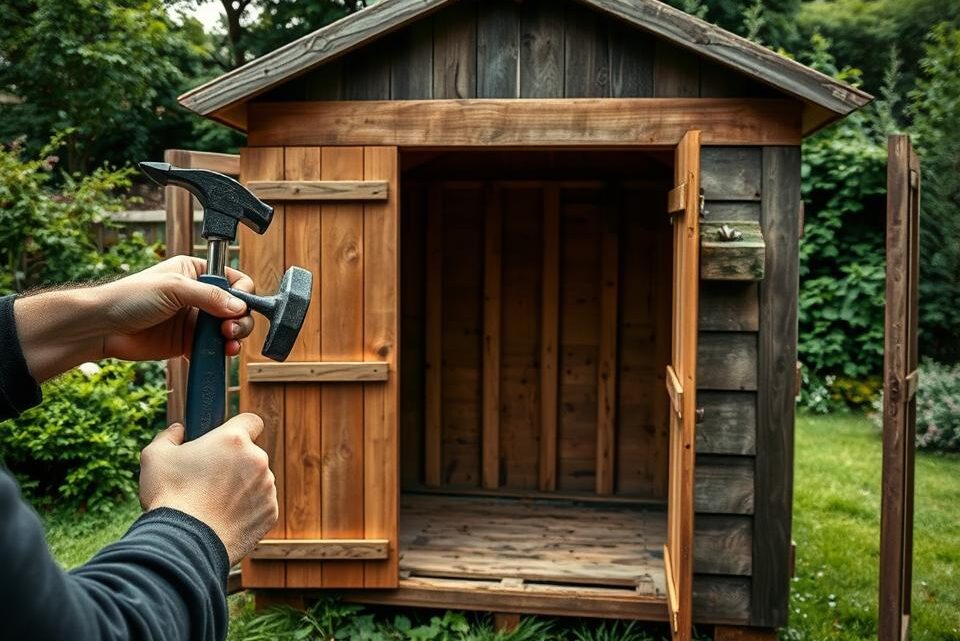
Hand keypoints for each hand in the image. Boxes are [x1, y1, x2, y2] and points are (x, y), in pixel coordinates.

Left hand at [98, 255, 254, 361]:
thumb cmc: (129, 297)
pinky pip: (212, 348)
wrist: (102, 328)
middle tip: (230, 330)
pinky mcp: (187, 343)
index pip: (233, 281)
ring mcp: (194, 321)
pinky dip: (219, 352)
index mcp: (196, 273)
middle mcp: (198, 296)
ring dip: (233, 337)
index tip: (237, 308)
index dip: (241, 294)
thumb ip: (209, 295)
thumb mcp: (173, 288)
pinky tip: (220, 354)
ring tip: (228, 343)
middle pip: (236, 308)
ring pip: (228, 329)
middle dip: (239, 320)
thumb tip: (239, 307)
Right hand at [139, 413, 277, 565]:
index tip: (226, 440)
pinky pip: (261, 505)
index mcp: (234, 440)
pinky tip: (223, 518)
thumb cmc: (169, 497)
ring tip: (212, 503)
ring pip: (257, 480)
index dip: (240, 428)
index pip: (251, 421)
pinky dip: (247, 510)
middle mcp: (258, 460)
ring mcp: (267, 488)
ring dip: (242, 487)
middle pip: (251, 455)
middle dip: (234, 463)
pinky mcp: (270, 513)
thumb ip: (169, 436)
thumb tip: (178, 430)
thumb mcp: (155, 456)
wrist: (185, 543)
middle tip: (208, 479)